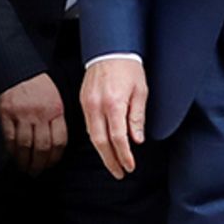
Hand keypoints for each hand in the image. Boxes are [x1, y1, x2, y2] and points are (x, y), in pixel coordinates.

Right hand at [0, 72, 66, 174]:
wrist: (20, 70)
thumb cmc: (39, 85)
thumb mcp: (56, 97)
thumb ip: (58, 117)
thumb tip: (59, 140)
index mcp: (56, 109)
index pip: (60, 139)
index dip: (56, 156)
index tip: (52, 163)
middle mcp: (41, 113)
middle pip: (42, 146)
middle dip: (40, 163)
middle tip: (37, 171)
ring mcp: (23, 115)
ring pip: (25, 145)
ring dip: (25, 161)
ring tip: (25, 168)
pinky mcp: (7, 114)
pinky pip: (9, 138)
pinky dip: (11, 151)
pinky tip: (13, 157)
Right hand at [80, 58, 147, 178]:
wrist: (110, 50)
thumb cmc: (129, 68)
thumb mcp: (140, 91)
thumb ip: (137, 116)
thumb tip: (137, 139)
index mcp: (114, 104)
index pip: (118, 138)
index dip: (124, 155)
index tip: (129, 166)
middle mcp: (97, 107)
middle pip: (101, 142)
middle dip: (110, 161)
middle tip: (119, 173)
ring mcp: (87, 105)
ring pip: (92, 137)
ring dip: (102, 152)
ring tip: (112, 163)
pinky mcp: (82, 103)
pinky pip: (88, 126)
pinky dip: (96, 139)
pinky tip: (104, 145)